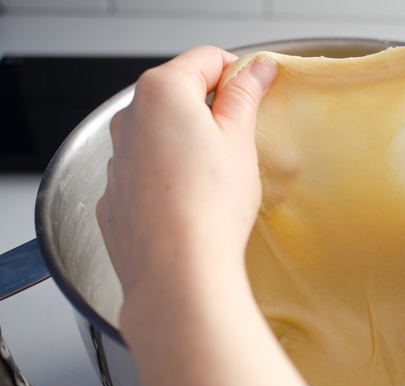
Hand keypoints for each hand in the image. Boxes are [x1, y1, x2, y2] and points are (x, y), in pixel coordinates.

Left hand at [97, 46, 276, 300]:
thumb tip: (256, 69)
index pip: (205, 59)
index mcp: (161, 93)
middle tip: (240, 143)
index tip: (254, 93)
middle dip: (209, 111)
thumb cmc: (210, 206)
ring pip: (158, 137)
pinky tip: (188, 205)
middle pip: (177, 96)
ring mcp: (116, 161)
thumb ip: (245, 95)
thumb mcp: (240, 140)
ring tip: (215, 181)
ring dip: (186, 146)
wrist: (178, 273)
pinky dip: (165, 179)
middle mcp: (128, 120)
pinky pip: (144, 175)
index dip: (236, 72)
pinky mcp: (114, 198)